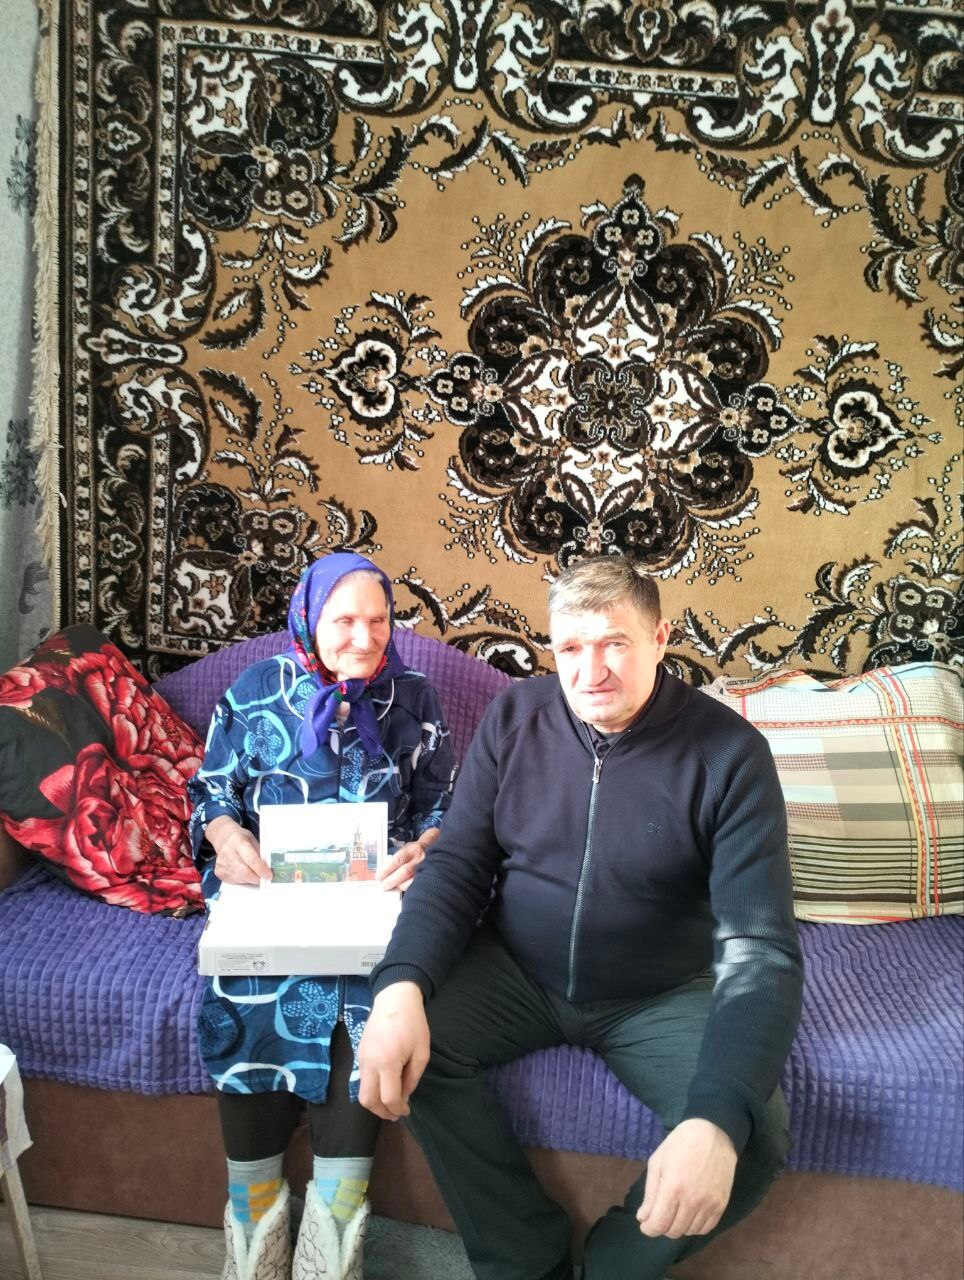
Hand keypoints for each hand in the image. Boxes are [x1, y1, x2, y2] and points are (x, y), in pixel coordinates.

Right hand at [206, 816, 271, 884]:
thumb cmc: (242, 839)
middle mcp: (227, 852)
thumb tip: (269, 868)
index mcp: (238, 841)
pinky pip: (234, 881)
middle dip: (257, 877)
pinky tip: (243, 872)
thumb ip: (260, 853)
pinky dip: (242, 880)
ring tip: (253, 872)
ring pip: (240, 878)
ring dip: (250, 879)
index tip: (269, 876)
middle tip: (264, 878)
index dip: (261, 869)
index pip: (251, 858)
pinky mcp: (218, 872)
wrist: (225, 839)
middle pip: (244, 871)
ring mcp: (221, 863)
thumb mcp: (253, 840)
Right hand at [358, 982, 429, 1119]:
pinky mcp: (359, 1053)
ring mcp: (361, 1058)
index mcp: (387, 1062)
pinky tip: (384, 1085)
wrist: (394, 999)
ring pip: (362, 1091)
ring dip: (375, 1102)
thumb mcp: (421, 1052)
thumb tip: (403, 1096)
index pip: (388, 1097)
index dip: (398, 1109)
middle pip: (367, 1100)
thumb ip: (412, 1078)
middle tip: (395, 1113)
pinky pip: (362, 1079)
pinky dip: (372, 1088)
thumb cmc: (413, 1024)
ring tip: (390, 1102)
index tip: (406, 1111)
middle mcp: (369, 1063)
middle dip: (381, 1112)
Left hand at [377, 828, 439, 892]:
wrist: (442, 846)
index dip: (387, 869)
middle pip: (404, 872)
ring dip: (399, 886)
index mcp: (414, 849)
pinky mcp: (431, 875)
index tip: (378, 876)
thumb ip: (400, 855)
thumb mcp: (410, 846)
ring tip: (390, 888)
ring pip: (411, 880)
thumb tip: (386, 867)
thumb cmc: (422, 847)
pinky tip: (401, 889)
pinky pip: (418, 884)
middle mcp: (421, 858)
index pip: (398, 860)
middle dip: (391, 880)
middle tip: (382, 886)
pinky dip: (408, 888)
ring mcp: (428, 868)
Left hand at [636, 1119, 736, 1238]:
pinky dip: (694, 1227)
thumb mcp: (658, 1162)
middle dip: (662, 1226)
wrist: (713, 1133)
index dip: (649, 1229)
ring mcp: (709, 1204)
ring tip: (675, 1212)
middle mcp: (692, 1199)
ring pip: (689, 1232)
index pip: (659, 1223)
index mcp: (673, 1186)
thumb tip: (643, 1218)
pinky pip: (706, 1229)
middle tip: (660, 1214)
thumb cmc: (680, 1144)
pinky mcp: (721, 1204)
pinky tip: (689, 1214)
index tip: (646, 1225)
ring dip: (678, 1226)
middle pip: (674, 1231)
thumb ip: (650, 1193)